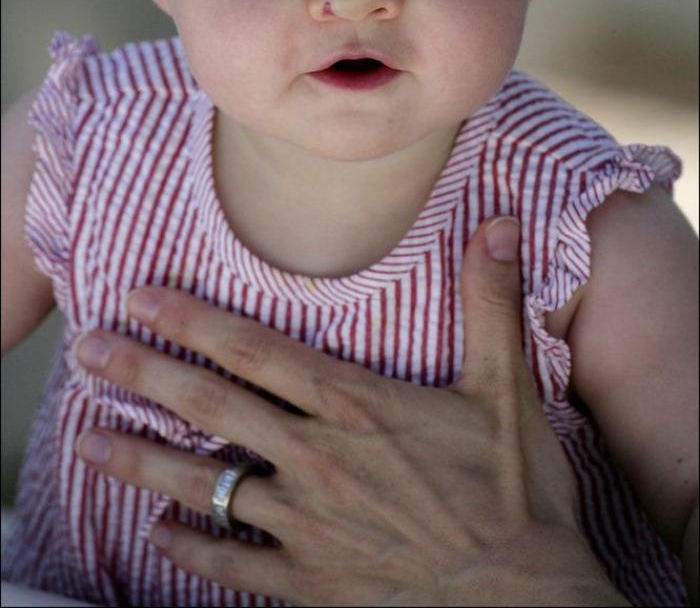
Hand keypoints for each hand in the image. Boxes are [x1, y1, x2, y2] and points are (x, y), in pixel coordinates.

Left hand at [74, 217, 628, 606]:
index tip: (141, 297)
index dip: (193, 320)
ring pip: (205, 485)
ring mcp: (306, 526)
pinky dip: (191, 549)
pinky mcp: (310, 584)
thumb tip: (502, 220)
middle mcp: (317, 460)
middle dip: (142, 375)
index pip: (256, 351)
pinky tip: (158, 536)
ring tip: (87, 442)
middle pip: (212, 408)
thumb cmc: (514, 495)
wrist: (524, 603)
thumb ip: (492, 302)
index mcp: (355, 407)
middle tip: (86, 351)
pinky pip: (232, 564)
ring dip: (141, 461)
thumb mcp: (508, 387)